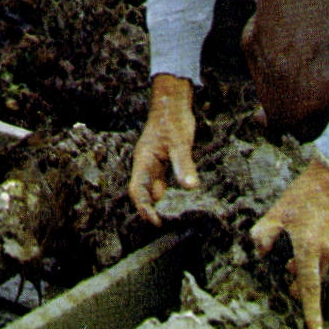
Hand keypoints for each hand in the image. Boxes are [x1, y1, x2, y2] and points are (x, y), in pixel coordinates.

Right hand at [129, 73, 199, 224]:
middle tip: (169, 226)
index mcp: (143, 161)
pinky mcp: (163, 163)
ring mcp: (153, 165)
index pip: (138, 190)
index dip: (144, 208)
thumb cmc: (173, 120)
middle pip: (143, 194)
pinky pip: (163, 183)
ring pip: (153, 190)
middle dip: (152, 211)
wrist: (173, 103)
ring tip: (176, 218)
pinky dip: (170, 194)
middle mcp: (145, 166)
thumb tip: (190, 187)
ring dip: (161, 204)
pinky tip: (182, 201)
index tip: (157, 222)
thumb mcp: (180, 143)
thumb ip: (184, 165)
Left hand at [249, 160, 328, 328]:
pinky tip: (314, 234)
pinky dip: (322, 252)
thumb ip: (264, 235)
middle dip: (302, 283)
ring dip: (311, 265)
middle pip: (314, 279)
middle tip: (289, 277)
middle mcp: (328, 251)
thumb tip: (261, 253)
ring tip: (298, 250)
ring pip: (324, 266)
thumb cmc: (304, 193)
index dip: (312, 313)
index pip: (310, 288)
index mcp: (309, 247)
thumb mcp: (277, 212)